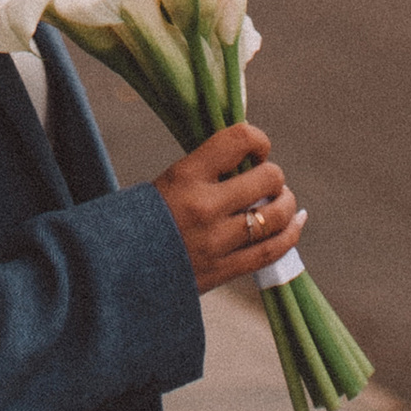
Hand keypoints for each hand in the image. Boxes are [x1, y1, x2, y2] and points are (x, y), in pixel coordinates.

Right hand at [155, 121, 303, 294]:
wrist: (114, 270)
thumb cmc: (140, 219)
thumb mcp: (166, 182)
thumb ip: (206, 170)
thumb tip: (249, 159)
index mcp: (184, 175)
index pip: (238, 140)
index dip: (257, 139)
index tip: (256, 147)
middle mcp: (204, 206)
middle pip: (268, 179)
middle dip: (273, 175)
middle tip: (264, 180)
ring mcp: (216, 242)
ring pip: (276, 216)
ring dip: (287, 203)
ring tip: (282, 200)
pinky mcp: (223, 271)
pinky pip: (272, 251)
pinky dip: (291, 234)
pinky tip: (297, 222)